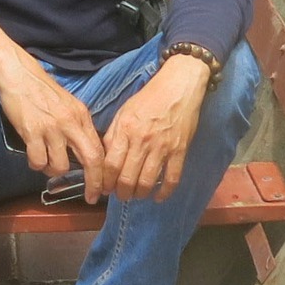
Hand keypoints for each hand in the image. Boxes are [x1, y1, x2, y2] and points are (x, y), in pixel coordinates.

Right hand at [0, 58, 108, 201]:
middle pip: (91, 160)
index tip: (102, 187)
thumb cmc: (43, 92)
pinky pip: (37, 161)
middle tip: (90, 197)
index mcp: (81, 116)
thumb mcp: (69, 105)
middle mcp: (70, 122)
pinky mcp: (31, 131)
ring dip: (52, 170)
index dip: (103, 173)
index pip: (100, 150)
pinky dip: (35, 164)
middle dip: (94, 183)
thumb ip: (79, 127)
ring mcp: (51, 127)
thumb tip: (89, 153)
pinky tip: (33, 155)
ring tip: (45, 161)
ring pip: (60, 166)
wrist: (19, 75)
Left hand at [104, 55, 211, 202]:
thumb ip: (113, 135)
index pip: (111, 164)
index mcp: (125, 130)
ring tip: (137, 195)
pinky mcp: (180, 151)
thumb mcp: (124, 112)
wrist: (178, 87)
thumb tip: (105, 158)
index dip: (106, 181)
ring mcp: (162, 147)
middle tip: (121, 195)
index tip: (105, 188)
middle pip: (127, 177)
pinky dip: (164, 192)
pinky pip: (171, 178)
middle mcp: (142, 141)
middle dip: (121, 193)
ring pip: (147, 181)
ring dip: (140, 194)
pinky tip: (158, 197)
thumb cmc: (148, 98)